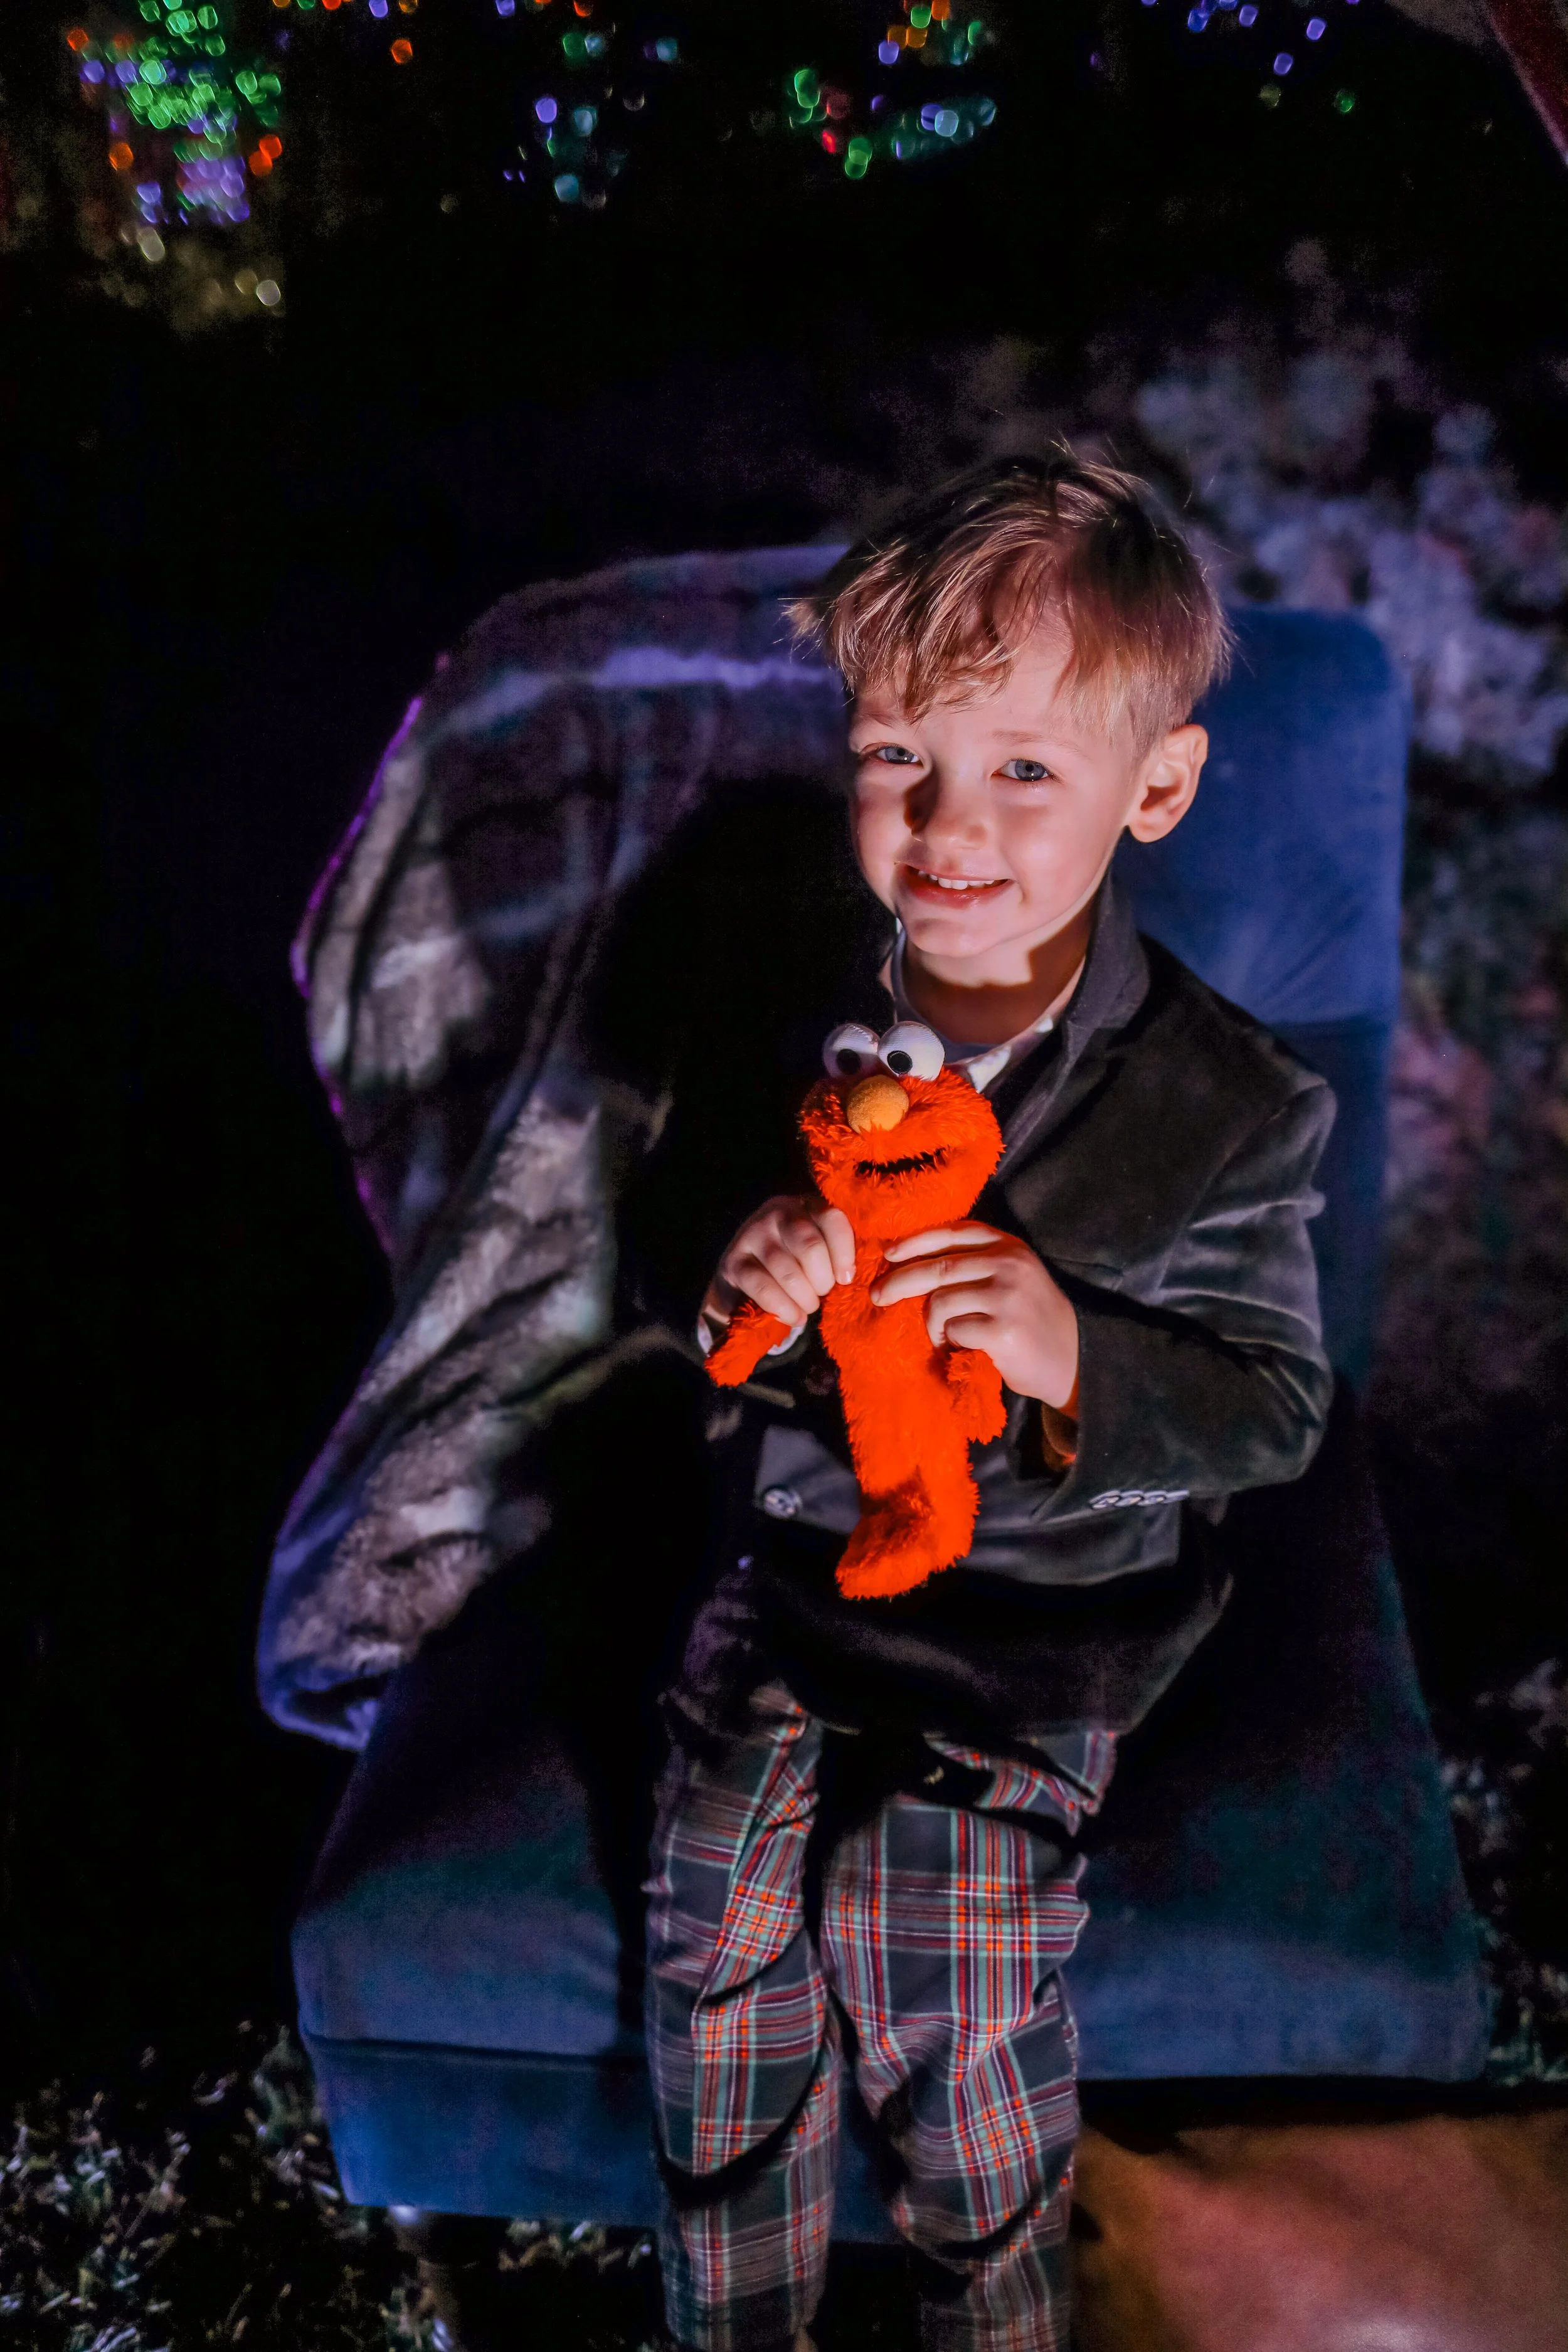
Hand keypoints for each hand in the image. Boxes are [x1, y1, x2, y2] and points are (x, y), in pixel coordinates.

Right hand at [704, 1196, 856, 1333]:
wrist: (746, 1275)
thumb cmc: (796, 1262)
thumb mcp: (819, 1248)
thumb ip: (836, 1253)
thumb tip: (848, 1276)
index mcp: (807, 1205)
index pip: (831, 1218)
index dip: (844, 1252)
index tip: (846, 1279)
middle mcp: (778, 1212)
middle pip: (810, 1247)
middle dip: (822, 1281)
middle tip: (822, 1293)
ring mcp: (753, 1234)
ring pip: (788, 1272)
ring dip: (805, 1299)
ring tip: (808, 1308)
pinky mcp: (734, 1262)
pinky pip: (764, 1288)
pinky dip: (784, 1308)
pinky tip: (793, 1317)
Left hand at [873, 1222, 1079, 1409]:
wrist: (1073, 1359)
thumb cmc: (1031, 1320)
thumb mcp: (1011, 1276)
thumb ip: (974, 1264)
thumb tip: (909, 1264)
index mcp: (1008, 1245)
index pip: (951, 1233)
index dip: (915, 1242)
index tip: (888, 1254)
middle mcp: (1009, 1264)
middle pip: (937, 1267)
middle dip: (899, 1282)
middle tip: (877, 1296)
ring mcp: (1008, 1295)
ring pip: (941, 1301)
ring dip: (931, 1324)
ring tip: (942, 1338)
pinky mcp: (1004, 1329)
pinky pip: (954, 1330)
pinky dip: (949, 1342)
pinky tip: (961, 1349)